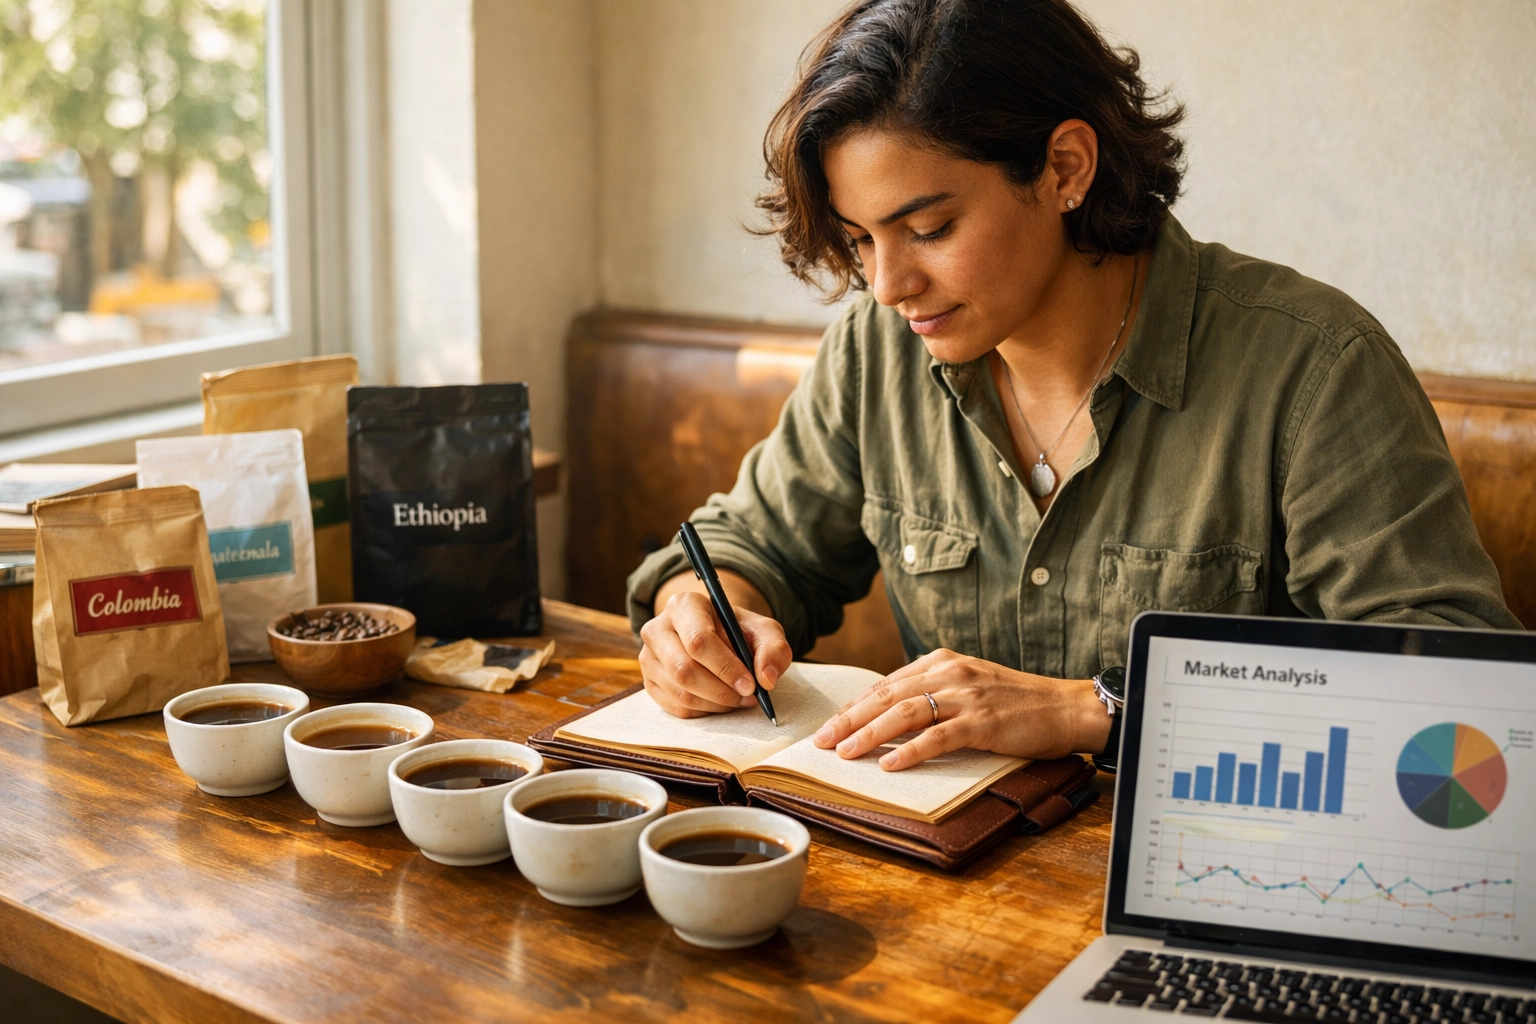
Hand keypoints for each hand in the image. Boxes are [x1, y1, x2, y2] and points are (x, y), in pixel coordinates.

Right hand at [639, 590, 791, 717]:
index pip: (698, 641)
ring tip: (738, 699)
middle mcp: (657, 628)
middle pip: (684, 670)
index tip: (750, 685)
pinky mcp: (649, 682)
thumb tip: (766, 679)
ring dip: (715, 703)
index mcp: (684, 605)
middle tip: (747, 697)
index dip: (726, 667)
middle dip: (721, 690)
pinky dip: (704, 711)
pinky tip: (720, 702)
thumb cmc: (739, 631)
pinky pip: (676, 707)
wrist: (717, 635)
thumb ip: (773, 649)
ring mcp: (648, 657)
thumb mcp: (764, 631)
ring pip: (680, 692)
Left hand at [810, 649, 1110, 769]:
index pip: (887, 683)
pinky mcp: (983, 721)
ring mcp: (966, 696)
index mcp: (942, 662)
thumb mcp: (970, 685)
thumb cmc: (1019, 702)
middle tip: (822, 741)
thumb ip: (934, 693)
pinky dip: (909, 751)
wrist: (1067, 707)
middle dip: (849, 718)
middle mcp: (949, 673)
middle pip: (886, 695)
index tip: (831, 724)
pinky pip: (937, 737)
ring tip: (844, 752)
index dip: (855, 705)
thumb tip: (892, 715)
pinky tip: (889, 765)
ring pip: (904, 712)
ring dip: (869, 733)